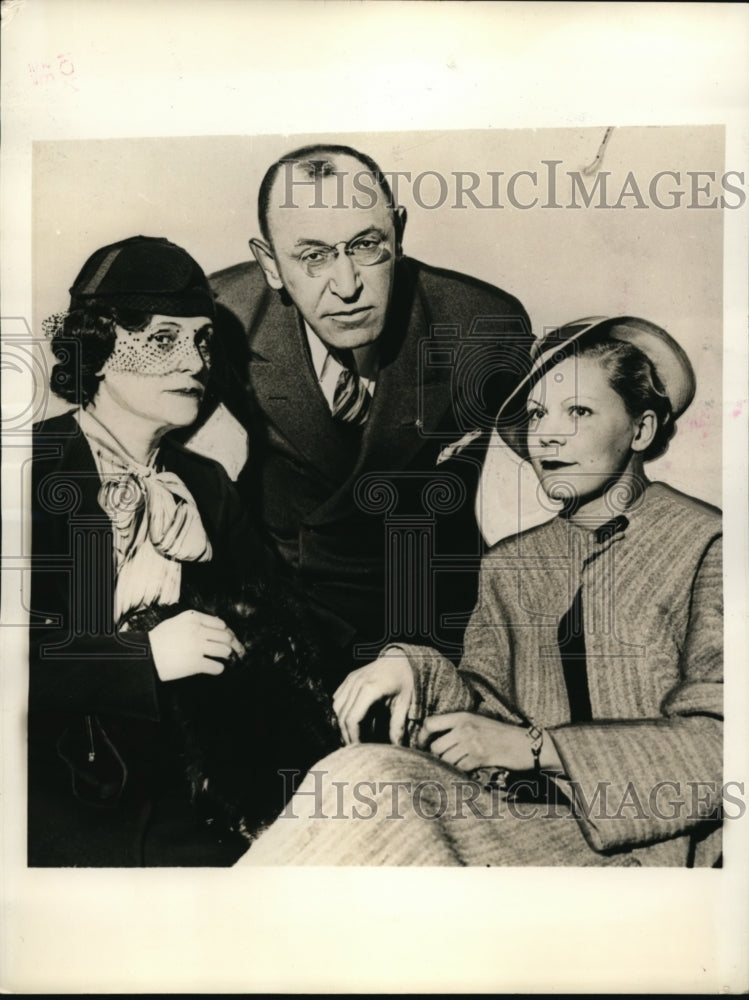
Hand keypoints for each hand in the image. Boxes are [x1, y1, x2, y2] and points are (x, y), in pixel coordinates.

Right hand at [148, 610, 243, 681]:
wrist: (145, 655)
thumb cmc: (159, 639)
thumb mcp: (176, 622)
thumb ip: (195, 621)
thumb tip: (217, 625)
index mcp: (193, 618)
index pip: (221, 624)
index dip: (225, 632)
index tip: (223, 638)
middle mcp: (197, 631)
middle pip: (226, 637)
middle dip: (228, 644)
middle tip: (225, 650)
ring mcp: (197, 647)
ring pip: (225, 651)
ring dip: (224, 656)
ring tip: (219, 658)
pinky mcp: (195, 664)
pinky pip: (217, 667)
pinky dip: (218, 669)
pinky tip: (214, 668)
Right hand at [333, 650, 413, 744]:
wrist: (403, 657)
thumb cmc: (406, 678)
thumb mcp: (406, 701)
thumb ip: (398, 724)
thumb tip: (395, 747)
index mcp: (370, 689)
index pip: (352, 719)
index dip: (353, 737)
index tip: (360, 749)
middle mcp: (356, 683)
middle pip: (342, 715)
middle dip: (347, 734)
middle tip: (356, 748)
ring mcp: (352, 679)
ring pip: (337, 707)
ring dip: (342, 723)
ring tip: (354, 735)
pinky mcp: (350, 678)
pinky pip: (339, 697)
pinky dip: (342, 711)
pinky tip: (352, 720)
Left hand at [418, 712, 534, 772]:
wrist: (525, 743)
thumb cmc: (500, 733)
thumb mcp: (478, 721)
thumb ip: (457, 727)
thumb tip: (433, 740)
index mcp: (462, 716)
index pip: (430, 723)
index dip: (421, 736)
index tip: (421, 746)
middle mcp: (464, 728)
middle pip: (435, 747)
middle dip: (436, 757)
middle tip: (441, 761)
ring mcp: (471, 743)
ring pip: (445, 760)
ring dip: (447, 766)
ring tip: (456, 766)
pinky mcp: (479, 758)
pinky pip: (458, 769)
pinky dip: (459, 772)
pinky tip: (465, 771)